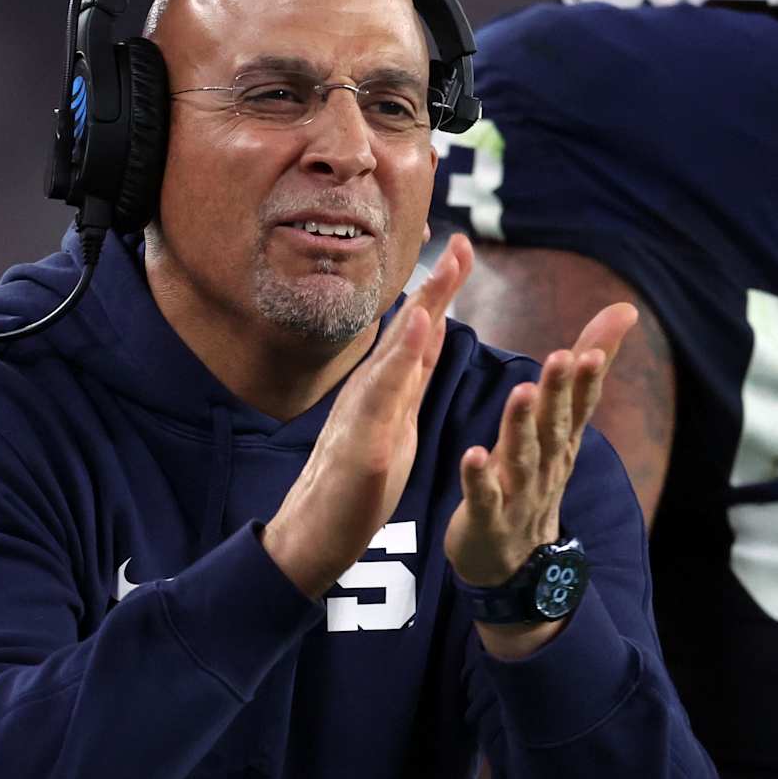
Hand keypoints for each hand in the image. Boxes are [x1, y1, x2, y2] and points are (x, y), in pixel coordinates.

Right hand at [264, 234, 472, 598]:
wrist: (314, 535)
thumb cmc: (353, 486)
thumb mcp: (392, 425)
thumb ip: (408, 379)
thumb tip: (427, 331)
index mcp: (386, 389)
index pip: (419, 332)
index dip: (441, 290)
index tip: (463, 248)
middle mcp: (372, 391)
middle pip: (409, 332)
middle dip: (437, 287)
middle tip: (461, 244)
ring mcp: (364, 415)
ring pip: (396, 354)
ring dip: (423, 310)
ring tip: (446, 272)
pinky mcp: (362, 445)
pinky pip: (384, 396)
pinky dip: (402, 358)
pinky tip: (420, 329)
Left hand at [446, 302, 636, 587]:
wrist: (513, 562)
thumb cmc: (536, 479)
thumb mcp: (562, 426)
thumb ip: (583, 371)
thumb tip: (624, 311)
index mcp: (561, 441)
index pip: (580, 403)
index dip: (589, 376)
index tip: (596, 347)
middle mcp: (546, 464)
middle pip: (555, 425)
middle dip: (561, 391)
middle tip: (565, 357)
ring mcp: (518, 493)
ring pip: (521, 454)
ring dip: (521, 424)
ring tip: (523, 392)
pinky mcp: (486, 517)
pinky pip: (483, 494)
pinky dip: (478, 476)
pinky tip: (472, 454)